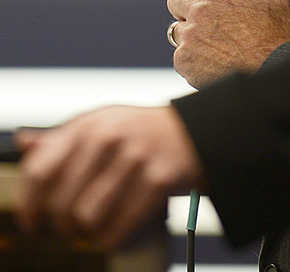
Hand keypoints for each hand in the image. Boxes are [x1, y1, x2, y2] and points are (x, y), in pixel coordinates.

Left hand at [14, 105, 204, 248]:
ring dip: (84, 233)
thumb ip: (62, 137)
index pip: (39, 170)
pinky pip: (118, 227)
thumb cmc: (138, 132)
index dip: (28, 204)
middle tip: (67, 229)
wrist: (193, 131)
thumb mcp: (101, 123)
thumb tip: (23, 143)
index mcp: (88, 124)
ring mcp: (135, 158)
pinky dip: (110, 239)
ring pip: (86, 218)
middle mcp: (109, 137)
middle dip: (59, 226)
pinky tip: (111, 233)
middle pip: (60, 202)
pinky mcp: (158, 180)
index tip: (31, 222)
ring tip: (90, 229)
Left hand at [167, 0, 289, 87]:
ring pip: (177, 30)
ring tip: (211, 44)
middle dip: (186, 7)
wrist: (273, 72)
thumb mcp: (269, 0)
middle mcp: (199, 11)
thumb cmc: (277, 36)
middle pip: (175, 1)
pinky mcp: (185, 60)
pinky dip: (192, 59)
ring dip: (190, 34)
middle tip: (203, 19)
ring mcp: (190, 36)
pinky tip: (211, 62)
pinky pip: (180, 55)